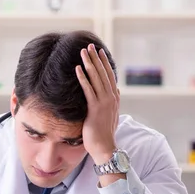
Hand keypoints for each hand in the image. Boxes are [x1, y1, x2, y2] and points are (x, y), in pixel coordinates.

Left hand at [75, 43, 119, 165]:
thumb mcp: (111, 115)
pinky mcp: (95, 109)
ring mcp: (104, 103)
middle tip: (90, 46)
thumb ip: (113, 103)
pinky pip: (88, 90)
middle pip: (103, 73)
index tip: (100, 52)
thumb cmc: (104, 134)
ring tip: (83, 52)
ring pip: (96, 78)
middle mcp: (111, 98)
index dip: (104, 63)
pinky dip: (83, 78)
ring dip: (90, 64)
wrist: (105, 148)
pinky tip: (78, 68)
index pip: (109, 76)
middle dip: (96, 58)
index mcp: (114, 98)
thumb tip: (116, 92)